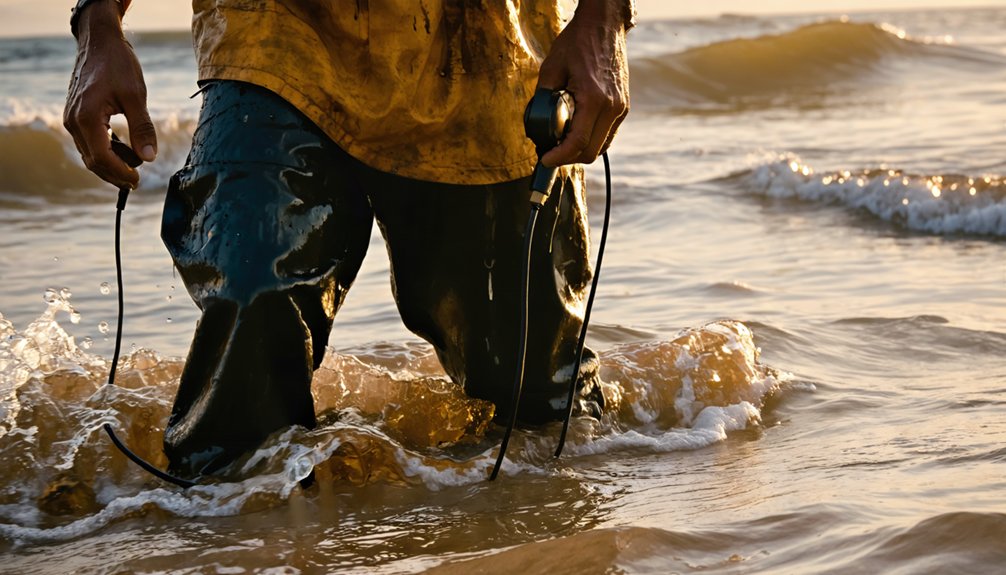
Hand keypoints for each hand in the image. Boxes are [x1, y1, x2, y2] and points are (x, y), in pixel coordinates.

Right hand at [64, 0, 155, 188]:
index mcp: (86, 118)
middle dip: (115, 174)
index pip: (102, 158)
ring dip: (112, 164)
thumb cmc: (118, 64)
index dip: (120, 173)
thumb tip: (150, 158)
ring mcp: (71, 119)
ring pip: (90, 154)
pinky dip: (106, 151)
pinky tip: (125, 150)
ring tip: (135, 165)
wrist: (100, 42)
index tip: (138, 181)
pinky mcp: (76, 116)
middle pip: (93, 161)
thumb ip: (142, 128)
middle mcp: (73, 121)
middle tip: (137, 181)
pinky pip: (89, 142)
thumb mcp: (136, 96)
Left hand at [536, 0, 630, 166]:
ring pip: (602, 146)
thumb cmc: (578, 43)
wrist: (604, 26)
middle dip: (569, 158)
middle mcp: (612, 107)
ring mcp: (621, 108)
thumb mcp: (552, 68)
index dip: (559, 157)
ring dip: (582, 150)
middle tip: (551, 154)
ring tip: (562, 144)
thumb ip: (544, 98)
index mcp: (594, 100)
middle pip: (592, 151)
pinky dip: (593, 139)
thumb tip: (536, 123)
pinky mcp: (623, 106)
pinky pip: (608, 134)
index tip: (545, 160)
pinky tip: (578, 132)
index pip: (578, 143)